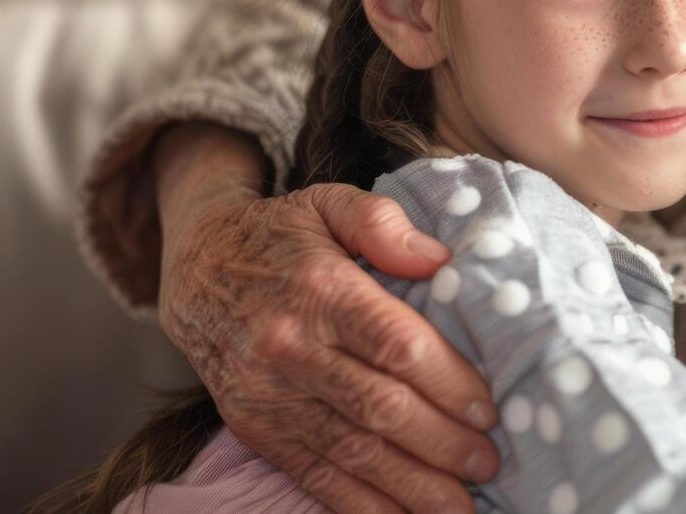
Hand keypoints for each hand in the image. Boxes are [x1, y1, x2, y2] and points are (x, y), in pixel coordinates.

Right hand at [152, 123, 499, 513]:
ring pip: (351, 451)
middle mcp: (290, 348)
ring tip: (461, 507)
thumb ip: (383, 222)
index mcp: (319, 289)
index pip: (394, 344)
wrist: (195, 269)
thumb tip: (440, 260)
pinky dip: (360, 505)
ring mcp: (268, 396)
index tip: (489, 409)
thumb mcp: (329, 203)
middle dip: (441, 442)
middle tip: (490, 461)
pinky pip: (313, 475)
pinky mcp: (255, 428)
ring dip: (411, 485)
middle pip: (378, 407)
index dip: (447, 382)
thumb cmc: (281, 236)